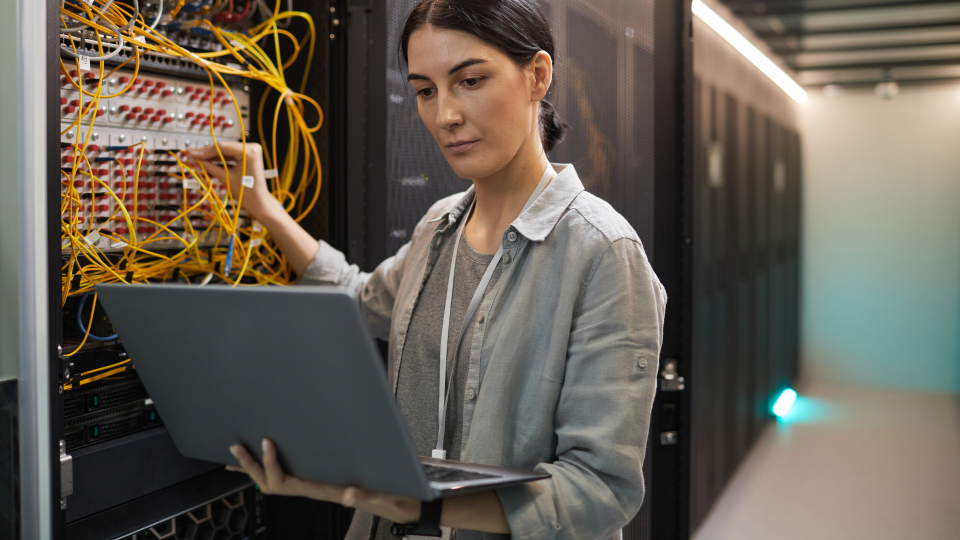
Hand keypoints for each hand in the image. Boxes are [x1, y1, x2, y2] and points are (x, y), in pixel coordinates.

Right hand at [183, 142, 273, 217]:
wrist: (259, 201)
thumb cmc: (247, 192)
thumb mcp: (225, 177)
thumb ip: (208, 166)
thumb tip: (193, 158)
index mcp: (249, 151)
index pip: (221, 147)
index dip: (204, 151)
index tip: (191, 152)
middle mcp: (252, 147)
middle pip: (223, 147)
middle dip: (206, 153)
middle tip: (190, 154)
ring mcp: (251, 150)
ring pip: (225, 150)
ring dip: (211, 155)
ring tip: (196, 158)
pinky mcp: (248, 154)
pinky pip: (230, 154)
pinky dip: (219, 158)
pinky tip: (206, 160)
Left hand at [228, 439, 422, 524]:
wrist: (395, 504)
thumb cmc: (386, 495)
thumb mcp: (379, 493)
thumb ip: (365, 495)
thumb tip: (350, 497)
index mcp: (321, 489)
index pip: (286, 481)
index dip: (272, 464)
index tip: (268, 442)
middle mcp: (312, 489)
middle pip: (270, 484)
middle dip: (251, 466)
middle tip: (238, 447)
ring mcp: (312, 488)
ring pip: (274, 483)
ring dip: (254, 469)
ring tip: (239, 454)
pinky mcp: (316, 484)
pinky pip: (285, 479)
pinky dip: (268, 470)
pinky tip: (262, 461)